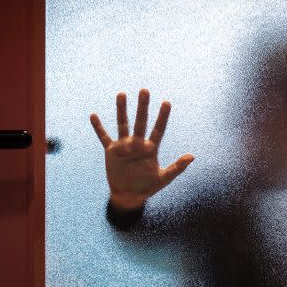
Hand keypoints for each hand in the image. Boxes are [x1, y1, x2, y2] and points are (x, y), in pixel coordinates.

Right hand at [90, 88, 194, 209]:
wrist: (129, 196)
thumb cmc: (147, 187)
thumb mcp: (163, 178)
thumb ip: (177, 167)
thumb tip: (192, 156)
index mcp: (151, 148)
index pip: (159, 129)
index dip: (163, 117)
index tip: (167, 103)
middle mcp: (138, 143)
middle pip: (141, 121)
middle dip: (143, 107)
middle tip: (144, 91)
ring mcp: (124, 146)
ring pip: (123, 124)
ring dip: (122, 110)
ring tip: (122, 94)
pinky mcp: (111, 151)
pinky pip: (104, 137)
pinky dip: (98, 127)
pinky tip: (94, 116)